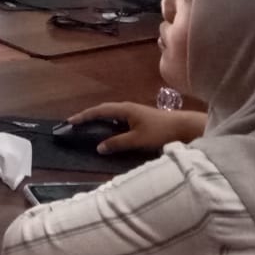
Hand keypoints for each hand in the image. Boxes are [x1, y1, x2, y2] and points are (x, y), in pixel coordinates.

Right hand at [67, 102, 205, 153]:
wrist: (183, 128)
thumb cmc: (160, 132)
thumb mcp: (137, 140)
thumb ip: (117, 143)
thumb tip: (98, 147)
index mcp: (124, 109)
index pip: (99, 111)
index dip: (84, 116)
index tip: (70, 121)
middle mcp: (127, 108)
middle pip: (103, 110)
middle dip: (88, 116)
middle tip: (75, 124)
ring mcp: (133, 112)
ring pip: (111, 114)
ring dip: (98, 120)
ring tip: (87, 128)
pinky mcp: (139, 119)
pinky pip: (117, 119)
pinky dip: (108, 124)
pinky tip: (107, 132)